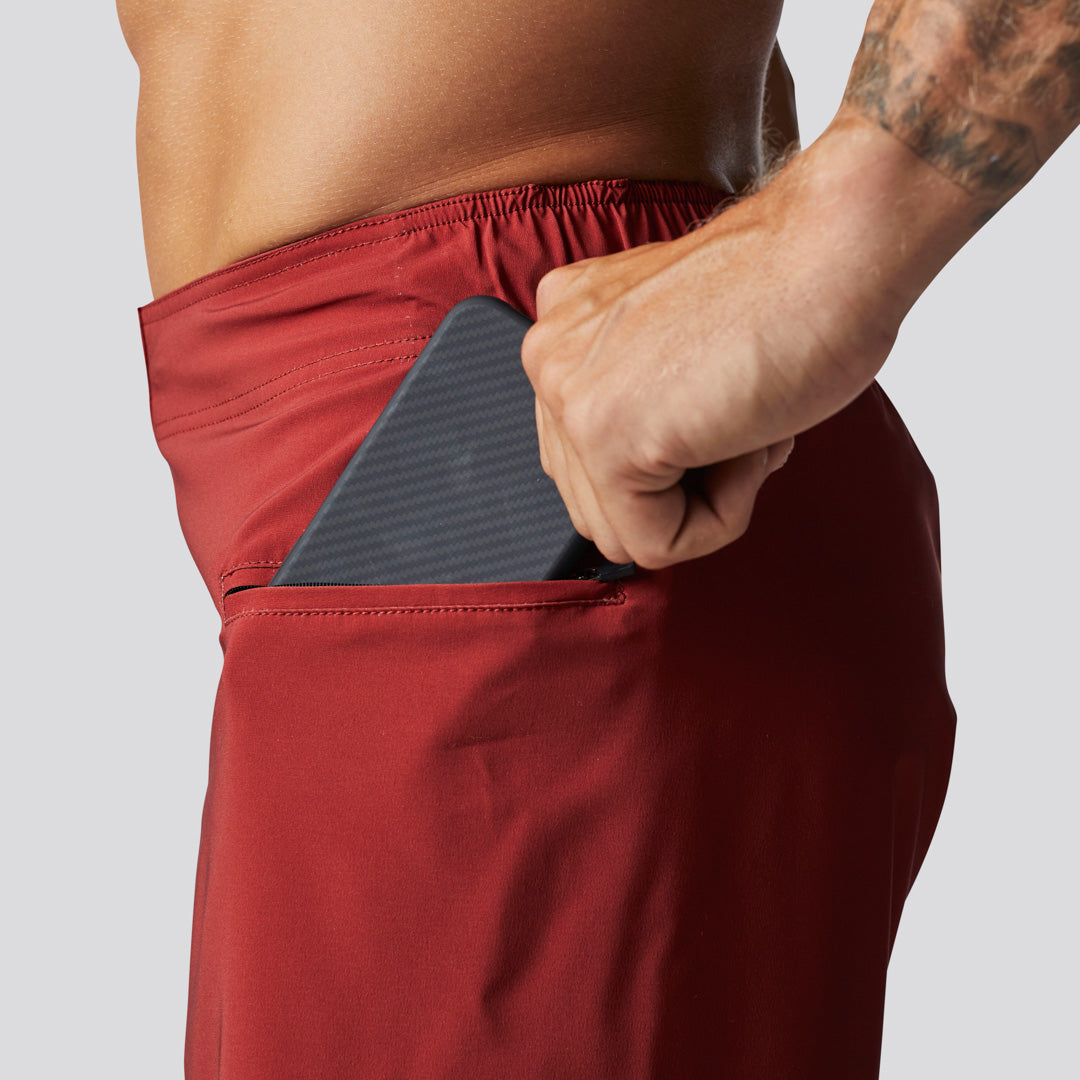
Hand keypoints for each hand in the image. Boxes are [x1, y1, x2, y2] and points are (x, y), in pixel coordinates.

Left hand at [521, 138, 903, 570]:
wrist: (839, 251)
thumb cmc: (791, 294)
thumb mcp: (679, 350)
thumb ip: (638, 403)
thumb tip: (643, 485)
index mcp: (565, 331)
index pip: (586, 462)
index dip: (670, 462)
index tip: (720, 405)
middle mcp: (551, 358)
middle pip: (596, 504)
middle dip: (680, 486)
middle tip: (739, 417)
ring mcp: (570, 397)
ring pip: (622, 531)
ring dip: (703, 500)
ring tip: (744, 424)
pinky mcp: (607, 437)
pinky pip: (657, 544)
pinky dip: (722, 516)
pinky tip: (749, 442)